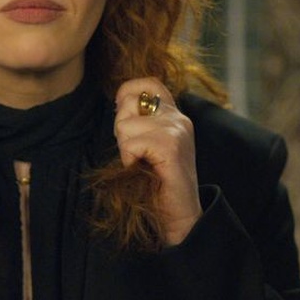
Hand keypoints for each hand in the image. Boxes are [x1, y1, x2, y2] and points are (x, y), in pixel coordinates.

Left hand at [113, 78, 201, 246]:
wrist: (181, 216)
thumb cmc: (159, 184)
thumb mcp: (150, 146)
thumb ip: (140, 123)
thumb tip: (118, 106)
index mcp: (175, 116)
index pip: (149, 83)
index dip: (128, 93)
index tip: (125, 118)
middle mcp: (179, 118)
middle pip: (130, 103)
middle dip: (122, 129)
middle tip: (137, 154)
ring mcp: (177, 131)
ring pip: (126, 125)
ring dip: (125, 149)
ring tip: (142, 164)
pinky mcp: (171, 147)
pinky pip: (131, 144)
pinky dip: (129, 160)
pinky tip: (143, 171)